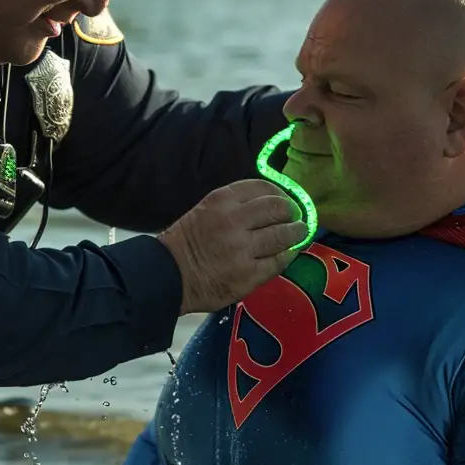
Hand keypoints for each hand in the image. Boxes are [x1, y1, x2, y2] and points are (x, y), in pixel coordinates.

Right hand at [159, 178, 304, 313]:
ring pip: (285, 234)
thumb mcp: (206, 211)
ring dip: (296, 233)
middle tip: (293, 219)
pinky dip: (287, 256)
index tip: (283, 202)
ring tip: (297, 235)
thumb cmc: (186, 243)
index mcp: (222, 200)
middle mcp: (234, 221)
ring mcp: (243, 249)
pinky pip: (279, 261)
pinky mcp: (249, 274)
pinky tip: (285, 254)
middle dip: (291, 212)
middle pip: (279, 208)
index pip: (263, 188)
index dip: (280, 194)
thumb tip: (273, 206)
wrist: (166, 277)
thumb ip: (236, 206)